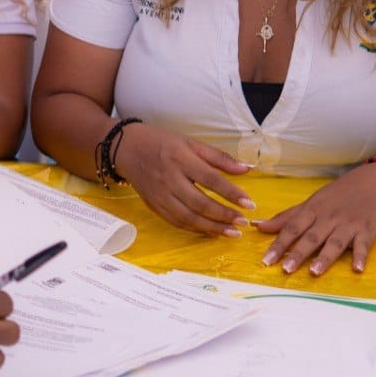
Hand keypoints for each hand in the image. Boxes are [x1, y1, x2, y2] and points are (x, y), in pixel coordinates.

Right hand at [114, 123, 255, 235]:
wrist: (126, 149)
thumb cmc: (162, 143)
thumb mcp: (191, 143)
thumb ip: (219, 158)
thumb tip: (247, 169)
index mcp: (180, 158)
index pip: (210, 179)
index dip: (231, 193)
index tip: (249, 204)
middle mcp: (168, 178)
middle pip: (200, 203)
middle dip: (224, 215)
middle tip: (243, 223)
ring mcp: (159, 195)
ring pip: (188, 217)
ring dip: (212, 227)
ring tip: (232, 233)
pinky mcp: (154, 205)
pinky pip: (177, 222)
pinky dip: (196, 229)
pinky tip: (211, 231)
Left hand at [253, 164, 375, 275]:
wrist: (370, 183)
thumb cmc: (335, 196)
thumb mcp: (309, 203)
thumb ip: (286, 217)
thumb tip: (259, 227)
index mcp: (312, 210)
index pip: (292, 228)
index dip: (279, 244)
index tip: (266, 260)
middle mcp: (328, 218)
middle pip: (311, 237)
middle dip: (298, 253)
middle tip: (286, 269)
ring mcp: (348, 224)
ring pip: (335, 242)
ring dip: (325, 257)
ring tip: (314, 272)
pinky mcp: (367, 230)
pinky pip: (363, 244)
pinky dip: (361, 256)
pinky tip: (357, 269)